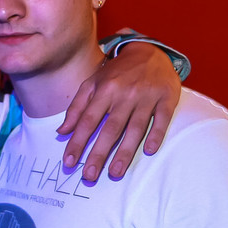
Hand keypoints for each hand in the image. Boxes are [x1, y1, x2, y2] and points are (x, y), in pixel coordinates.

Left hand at [57, 41, 180, 180]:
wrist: (150, 51)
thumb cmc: (116, 73)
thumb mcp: (92, 84)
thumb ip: (76, 108)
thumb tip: (61, 132)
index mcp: (104, 90)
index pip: (87, 121)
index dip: (77, 142)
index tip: (69, 162)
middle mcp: (124, 94)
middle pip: (110, 129)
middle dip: (98, 154)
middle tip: (89, 176)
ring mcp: (146, 96)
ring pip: (135, 128)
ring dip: (125, 152)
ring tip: (115, 173)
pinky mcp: (167, 98)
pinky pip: (162, 119)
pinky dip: (156, 134)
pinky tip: (149, 151)